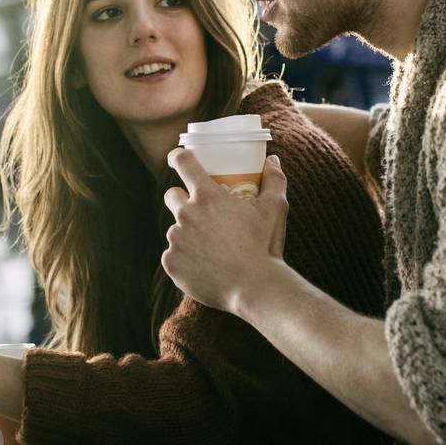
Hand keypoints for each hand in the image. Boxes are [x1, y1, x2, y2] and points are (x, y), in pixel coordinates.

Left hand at [161, 150, 289, 314]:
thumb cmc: (264, 246)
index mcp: (207, 196)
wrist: (254, 288)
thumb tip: (273, 161)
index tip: (178, 159)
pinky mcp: (171, 263)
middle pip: (172, 196)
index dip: (178, 156)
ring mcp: (175, 240)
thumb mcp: (275, 209)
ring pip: (175, 230)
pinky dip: (185, 259)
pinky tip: (203, 267)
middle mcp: (185, 214)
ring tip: (210, 248)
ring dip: (187, 233)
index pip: (182, 162)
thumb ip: (274, 180)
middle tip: (201, 212)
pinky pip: (173, 256)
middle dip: (182, 199)